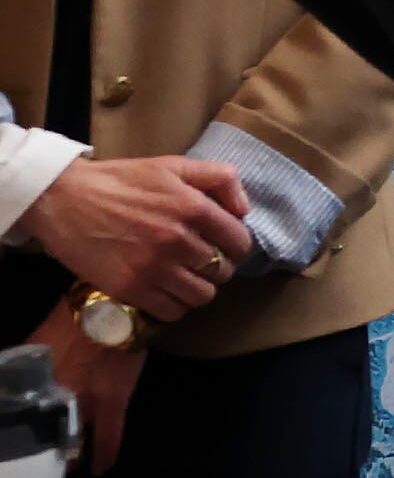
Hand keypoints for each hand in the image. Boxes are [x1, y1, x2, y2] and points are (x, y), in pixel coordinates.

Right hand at [20, 157, 251, 318]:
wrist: (65, 199)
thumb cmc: (122, 180)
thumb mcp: (174, 166)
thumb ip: (220, 178)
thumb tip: (244, 210)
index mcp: (193, 208)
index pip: (239, 242)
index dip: (236, 246)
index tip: (225, 246)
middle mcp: (178, 240)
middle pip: (221, 271)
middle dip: (217, 267)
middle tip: (202, 262)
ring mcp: (153, 267)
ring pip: (201, 296)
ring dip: (199, 289)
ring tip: (186, 278)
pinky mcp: (129, 288)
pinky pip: (171, 311)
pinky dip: (174, 306)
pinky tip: (166, 292)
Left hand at [26, 296, 146, 474]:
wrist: (111, 306)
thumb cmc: (70, 320)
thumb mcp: (36, 345)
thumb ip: (23, 368)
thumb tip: (11, 387)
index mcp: (31, 385)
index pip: (18, 418)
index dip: (18, 434)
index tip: (16, 443)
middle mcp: (54, 399)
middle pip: (43, 433)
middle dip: (41, 447)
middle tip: (40, 457)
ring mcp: (84, 403)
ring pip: (73, 439)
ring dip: (68, 454)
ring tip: (65, 466)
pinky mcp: (113, 402)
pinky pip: (110, 436)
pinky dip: (105, 454)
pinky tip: (100, 469)